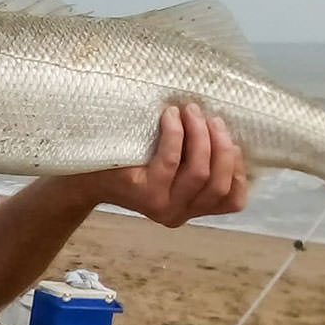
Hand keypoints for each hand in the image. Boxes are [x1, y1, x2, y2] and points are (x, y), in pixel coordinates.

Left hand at [63, 103, 248, 226]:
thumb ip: (196, 158)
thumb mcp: (171, 163)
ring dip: (201, 135)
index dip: (240, 169)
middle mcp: (180, 214)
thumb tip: (225, 131)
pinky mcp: (144, 193)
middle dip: (222, 145)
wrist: (85, 171)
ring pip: (200, 172)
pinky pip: (171, 160)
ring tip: (191, 110)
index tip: (232, 141)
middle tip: (211, 117)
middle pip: (219, 183)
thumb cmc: (132, 159)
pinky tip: (169, 115)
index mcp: (192, 209)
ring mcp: (162, 207)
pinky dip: (176, 133)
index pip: (233, 201)